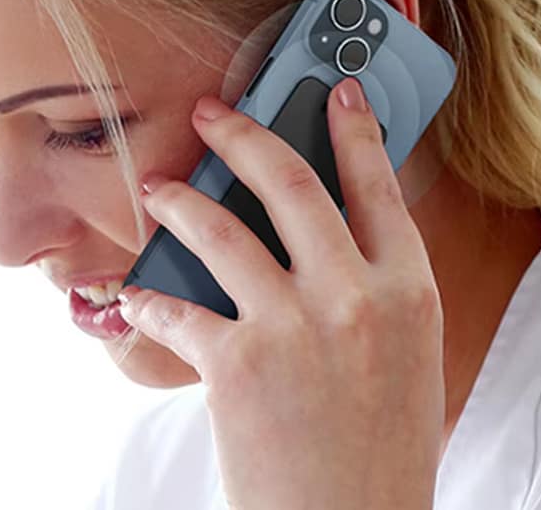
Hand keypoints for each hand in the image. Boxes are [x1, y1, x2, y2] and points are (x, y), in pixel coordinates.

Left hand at [117, 78, 444, 509]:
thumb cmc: (380, 449)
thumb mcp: (402, 357)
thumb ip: (371, 291)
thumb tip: (317, 236)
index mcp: (406, 292)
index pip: (379, 186)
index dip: (355, 130)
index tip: (336, 91)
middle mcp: (354, 298)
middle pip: (290, 183)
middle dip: (244, 133)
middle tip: (212, 112)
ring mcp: (294, 328)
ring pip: (221, 230)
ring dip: (180, 201)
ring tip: (157, 189)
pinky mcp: (237, 366)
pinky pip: (176, 311)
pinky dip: (147, 300)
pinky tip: (134, 297)